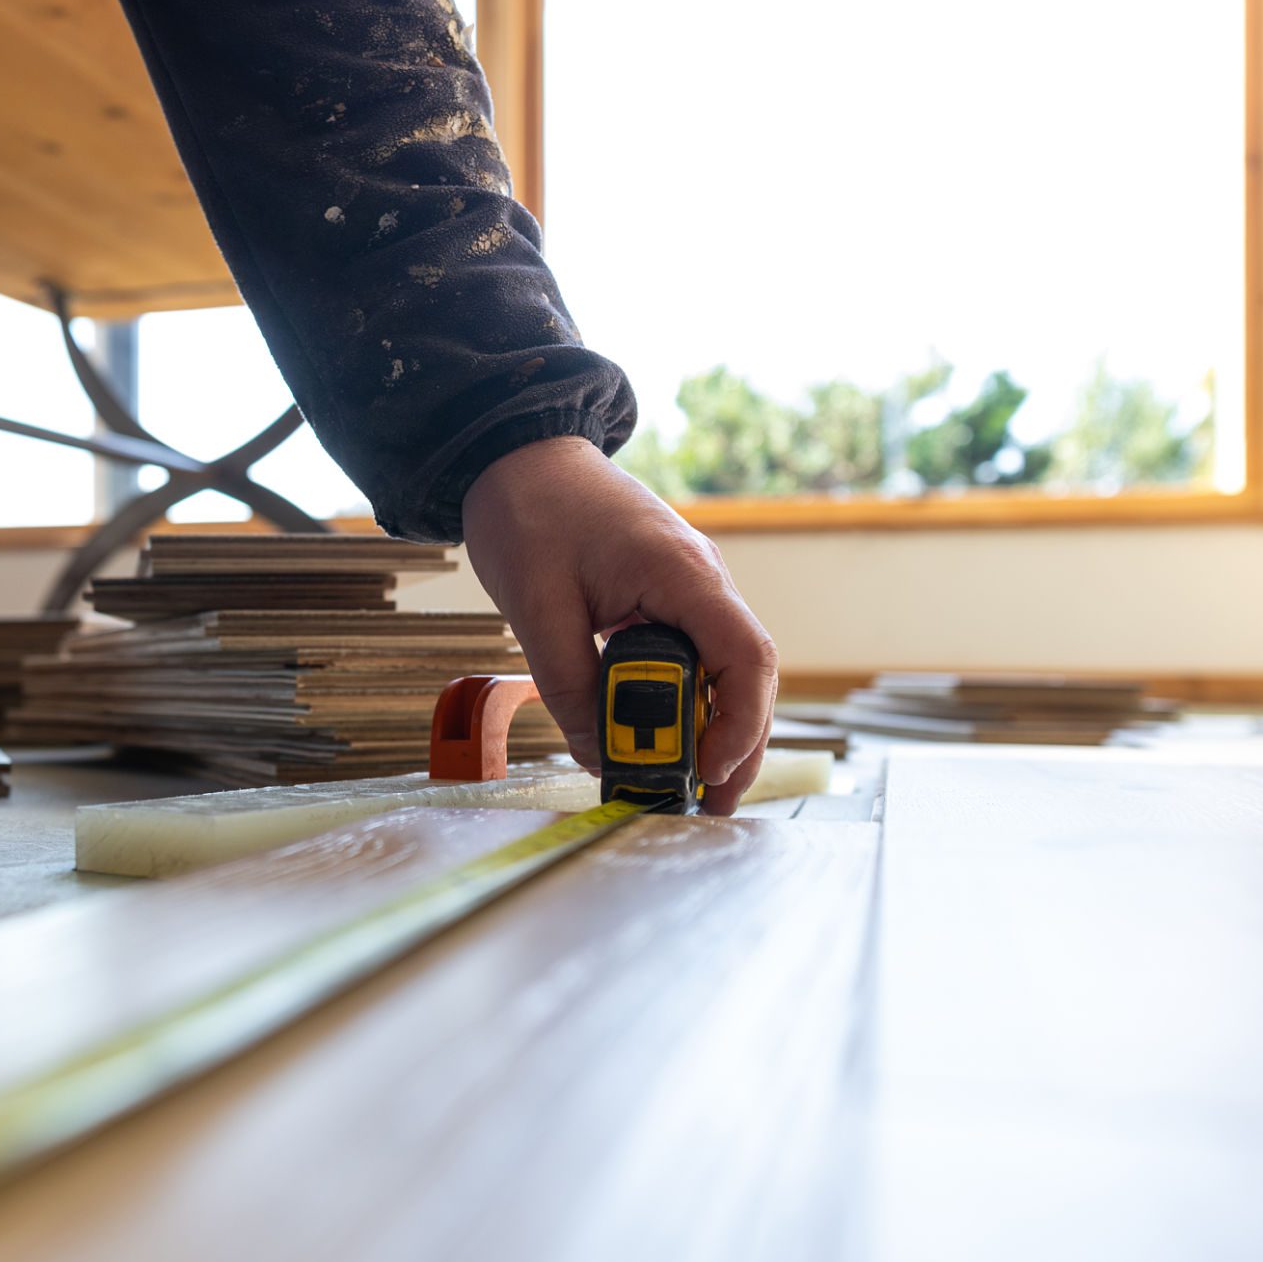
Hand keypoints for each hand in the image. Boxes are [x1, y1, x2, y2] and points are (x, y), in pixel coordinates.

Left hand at [462, 436, 778, 815]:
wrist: (517, 453)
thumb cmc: (528, 512)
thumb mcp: (536, 609)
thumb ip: (570, 686)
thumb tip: (599, 756)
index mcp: (682, 573)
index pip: (746, 656)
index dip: (740, 723)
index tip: (709, 771)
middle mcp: (702, 582)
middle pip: (745, 676)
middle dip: (735, 746)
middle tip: (707, 808)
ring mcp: (688, 589)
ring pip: (720, 672)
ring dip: (709, 730)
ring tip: (684, 788)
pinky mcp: (667, 598)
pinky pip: (691, 658)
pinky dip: (683, 703)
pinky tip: (662, 741)